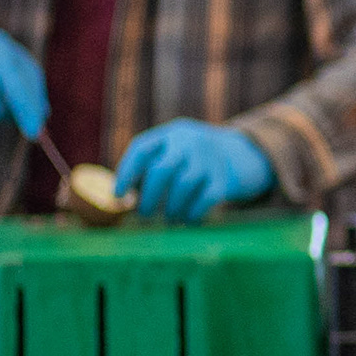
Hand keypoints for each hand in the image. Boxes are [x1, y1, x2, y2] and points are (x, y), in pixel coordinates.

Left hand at [113, 120, 274, 224]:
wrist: (237, 154)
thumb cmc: (188, 161)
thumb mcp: (171, 152)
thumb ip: (147, 170)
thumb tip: (123, 201)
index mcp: (170, 134)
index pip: (142, 149)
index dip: (127, 173)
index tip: (118, 195)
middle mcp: (189, 143)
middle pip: (162, 170)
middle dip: (149, 197)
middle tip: (144, 214)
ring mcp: (209, 160)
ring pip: (183, 186)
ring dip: (171, 208)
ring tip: (169, 219)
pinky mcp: (224, 179)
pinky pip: (204, 200)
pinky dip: (192, 214)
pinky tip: (188, 221)